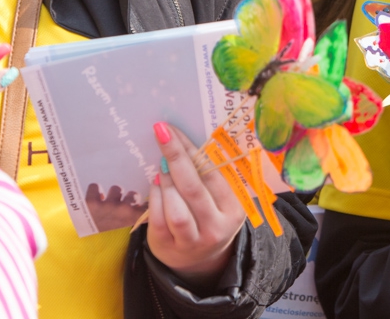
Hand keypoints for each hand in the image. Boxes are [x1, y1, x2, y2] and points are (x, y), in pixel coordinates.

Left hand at [85, 183, 147, 231]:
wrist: (82, 240)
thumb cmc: (106, 231)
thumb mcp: (124, 226)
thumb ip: (138, 216)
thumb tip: (148, 203)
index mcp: (133, 218)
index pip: (150, 206)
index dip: (150, 201)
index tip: (147, 201)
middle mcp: (123, 210)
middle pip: (134, 195)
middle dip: (128, 198)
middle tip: (121, 205)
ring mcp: (108, 205)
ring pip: (117, 189)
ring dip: (112, 195)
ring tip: (107, 202)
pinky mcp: (91, 202)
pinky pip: (95, 186)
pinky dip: (94, 191)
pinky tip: (94, 198)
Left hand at [146, 123, 246, 288]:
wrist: (200, 259)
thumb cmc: (209, 217)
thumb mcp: (219, 199)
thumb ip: (209, 176)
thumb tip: (182, 142)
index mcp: (234, 209)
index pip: (213, 175)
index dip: (192, 151)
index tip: (173, 130)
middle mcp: (217, 227)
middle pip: (194, 189)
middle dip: (176, 158)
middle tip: (161, 134)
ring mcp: (193, 241)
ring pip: (177, 210)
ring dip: (165, 183)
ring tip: (160, 166)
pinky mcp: (170, 249)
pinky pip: (159, 222)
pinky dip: (155, 200)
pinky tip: (155, 186)